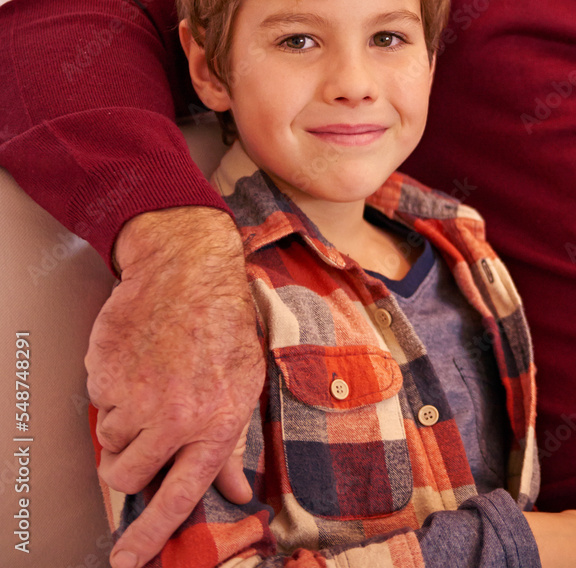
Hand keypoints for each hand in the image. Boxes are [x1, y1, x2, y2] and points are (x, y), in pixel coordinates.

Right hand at [86, 206, 264, 567]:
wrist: (188, 272)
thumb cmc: (223, 325)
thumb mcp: (244, 383)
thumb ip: (234, 444)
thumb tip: (238, 492)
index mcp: (215, 421)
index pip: (179, 496)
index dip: (150, 535)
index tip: (126, 562)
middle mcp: (175, 415)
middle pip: (126, 476)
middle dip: (128, 465)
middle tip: (146, 432)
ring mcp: (136, 394)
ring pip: (109, 442)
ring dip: (123, 424)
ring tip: (152, 383)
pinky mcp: (105, 373)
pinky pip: (97, 404)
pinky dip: (112, 391)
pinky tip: (139, 361)